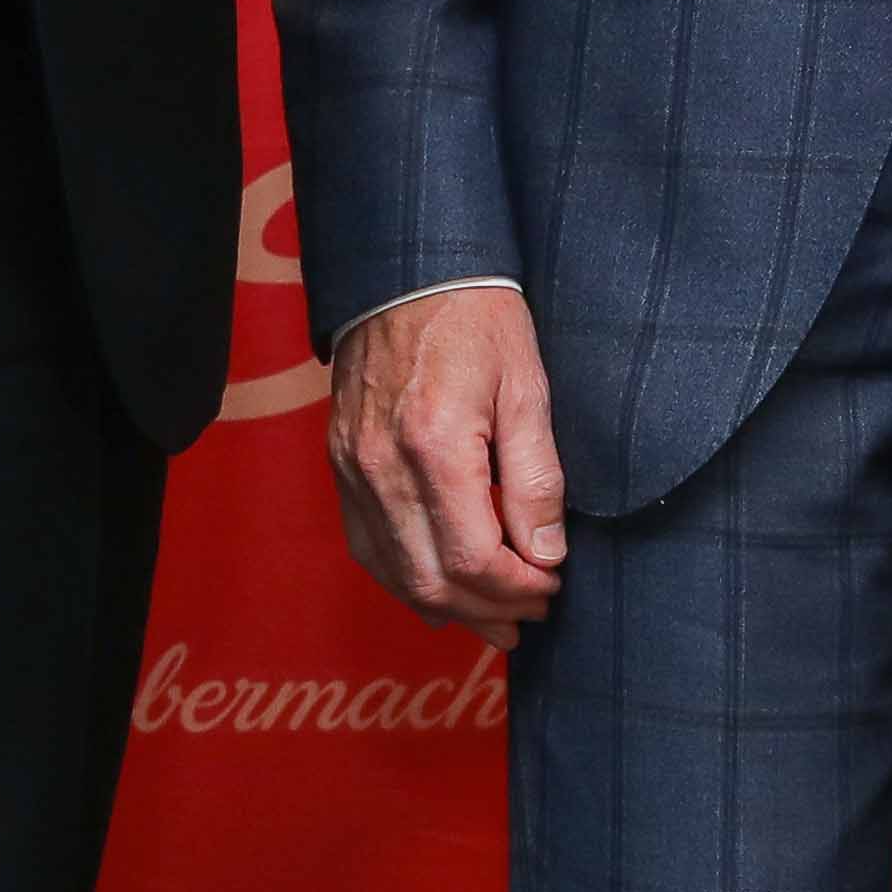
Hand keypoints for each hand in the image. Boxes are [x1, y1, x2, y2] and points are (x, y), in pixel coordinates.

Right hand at [324, 288, 563, 636]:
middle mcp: (382, 469)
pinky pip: (367, 546)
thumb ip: (536, 478)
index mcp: (435, 447)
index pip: (474, 560)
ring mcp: (352, 470)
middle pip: (430, 582)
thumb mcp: (528, 388)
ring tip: (493, 619)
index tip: (551, 587)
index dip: (517, 589)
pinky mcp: (339, 466)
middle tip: (530, 615)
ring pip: (394, 574)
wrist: (406, 272)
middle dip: (486, 612)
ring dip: (446, 608)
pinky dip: (405, 579)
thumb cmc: (477, 319)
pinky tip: (440, 588)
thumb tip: (546, 553)